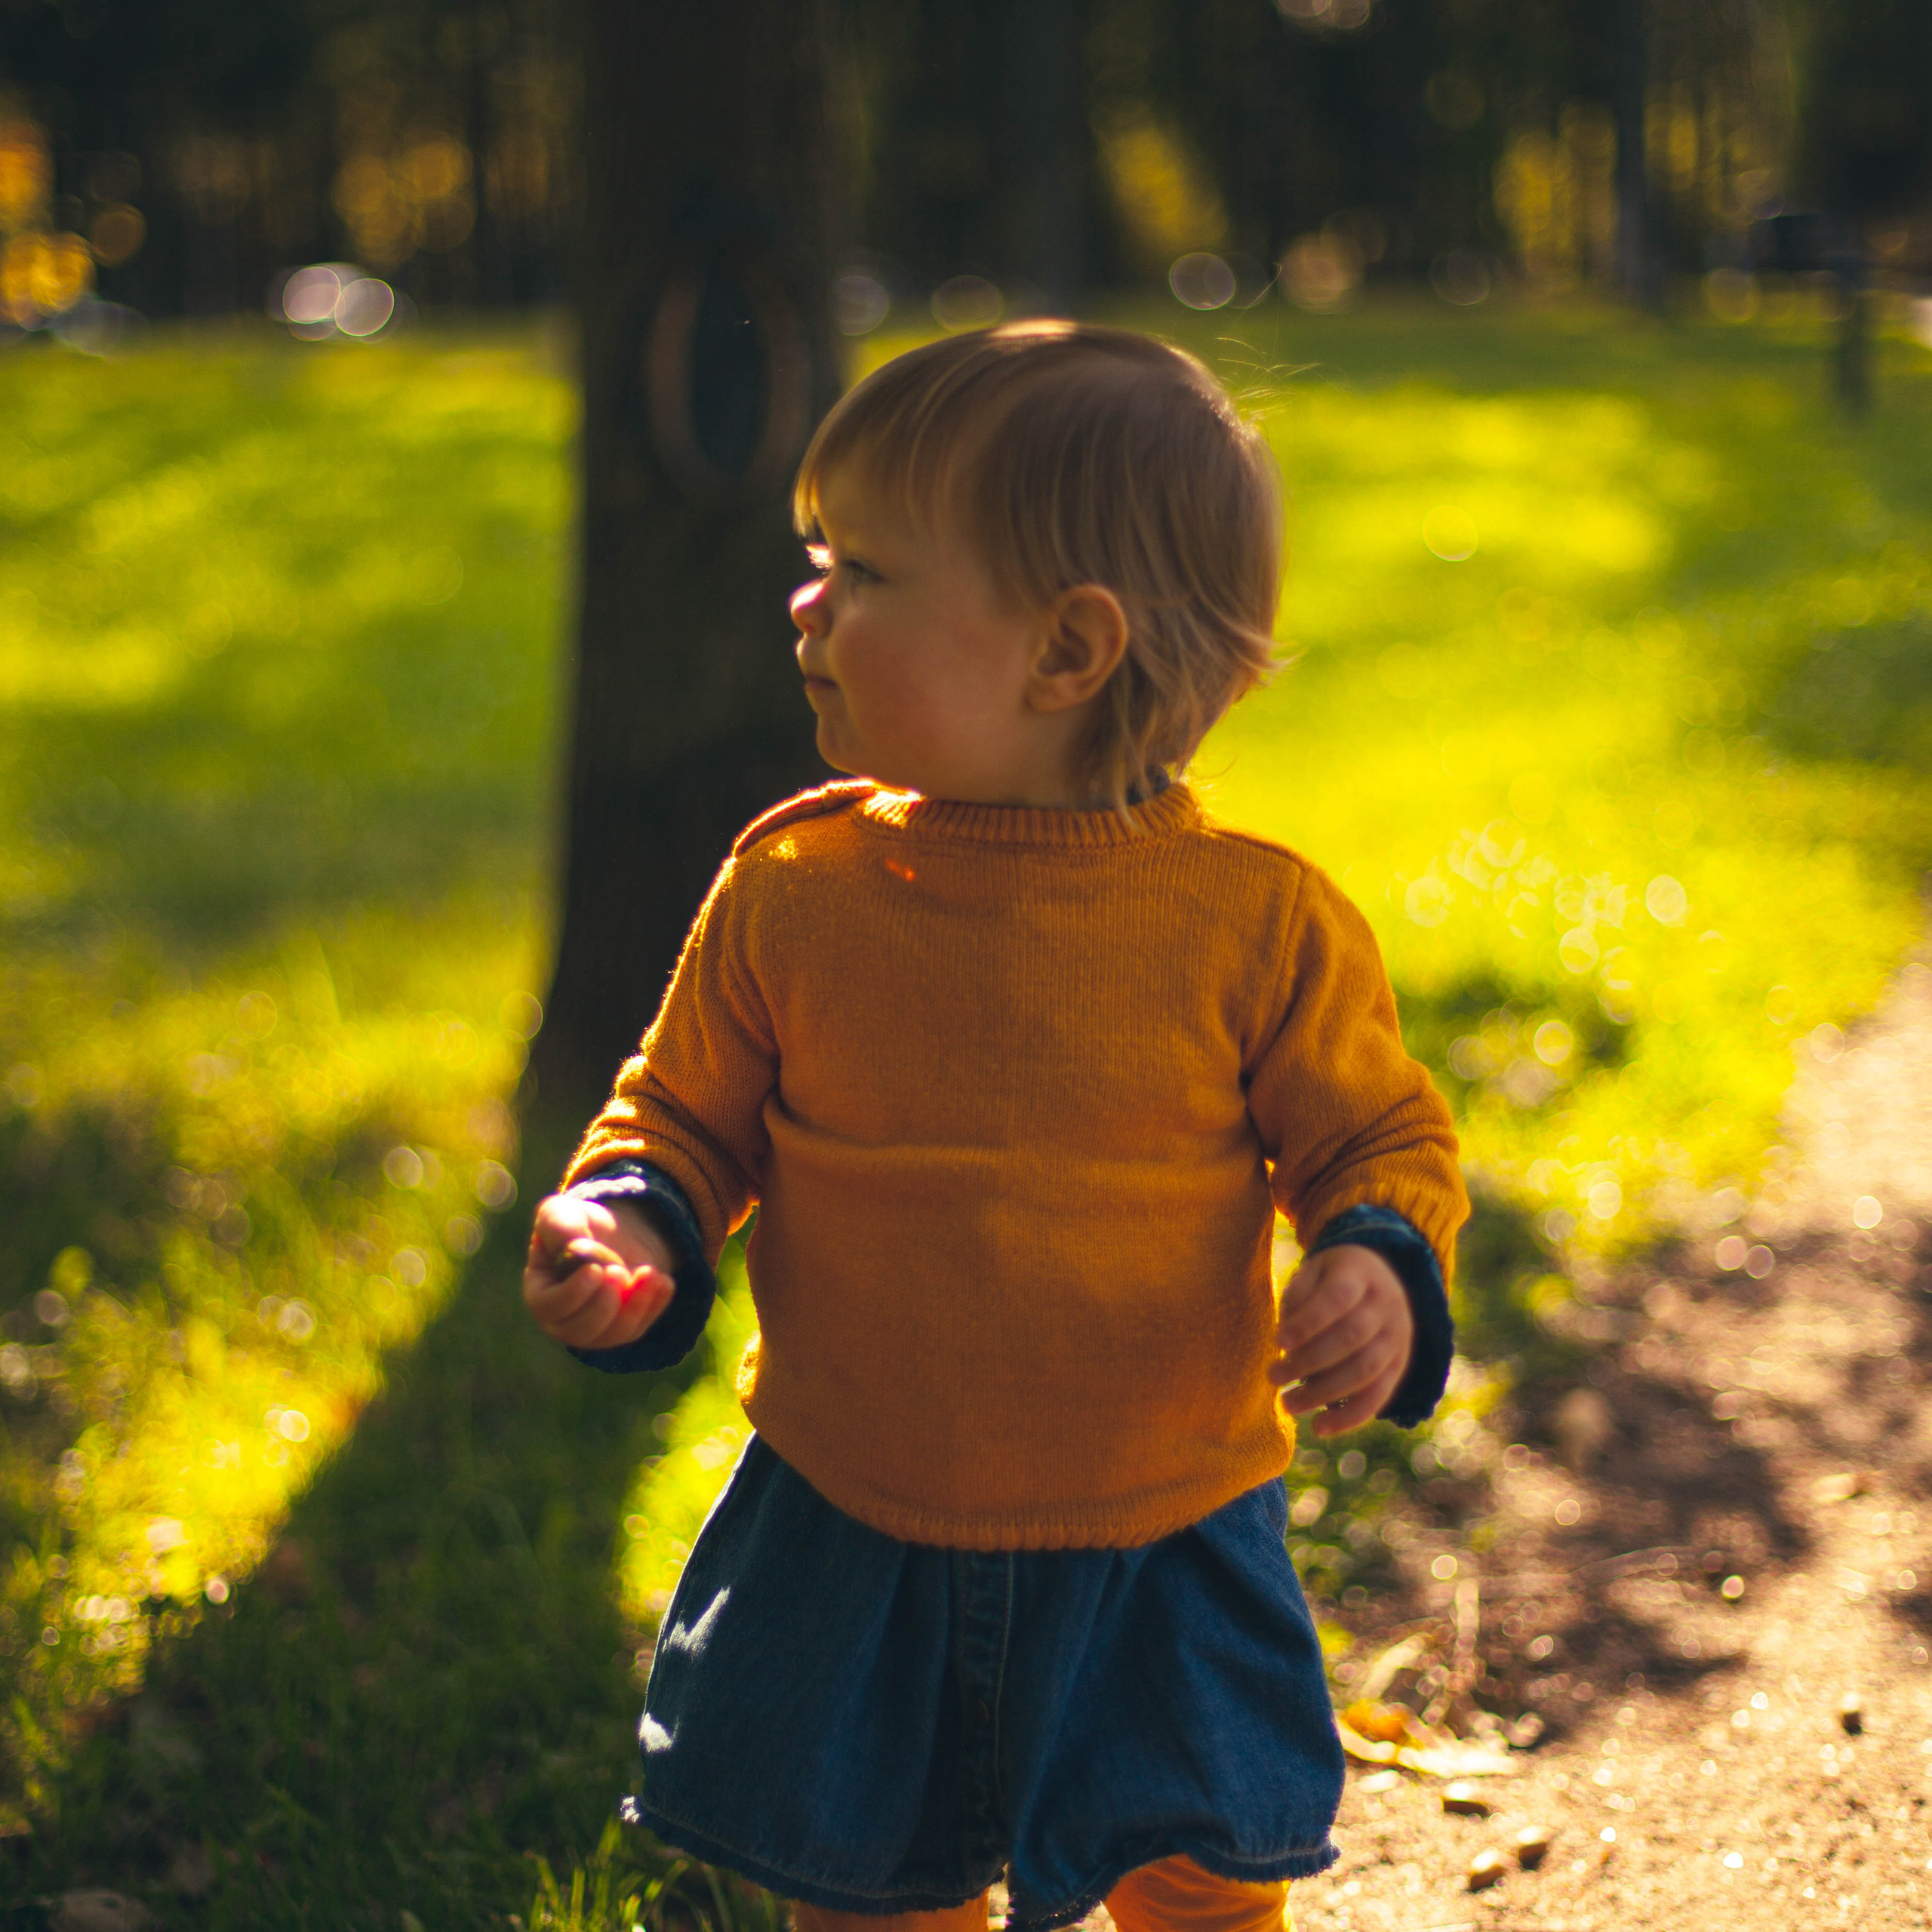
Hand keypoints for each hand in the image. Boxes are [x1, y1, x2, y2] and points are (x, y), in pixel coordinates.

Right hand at [523, 1193, 676, 1350]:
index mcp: (540, 1293)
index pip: (549, 1306)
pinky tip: (664, 1280)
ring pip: (614, 1333)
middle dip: (604, 1304)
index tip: (595, 1270)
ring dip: (635, 1305)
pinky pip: (639, 1328)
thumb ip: (558, 1226)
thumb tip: (575, 1249)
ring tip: (650, 1272)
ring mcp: (594, 1330)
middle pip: (581, 1330)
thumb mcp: (562, 1213)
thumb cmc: (580, 1225)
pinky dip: (654, 1305)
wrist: (615, 1234)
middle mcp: (562, 1320)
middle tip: (619, 1271)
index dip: (572, 1293)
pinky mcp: (622, 1330)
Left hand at [1270, 1243, 1413, 1436]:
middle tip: (1272, 1377)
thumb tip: (1288, 1346)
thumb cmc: (1329, 1279)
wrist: (1378, 1279)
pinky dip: (1349, 1416)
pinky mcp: (1400, 1365)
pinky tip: (1320, 1428)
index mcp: (1360, 1273)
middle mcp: (1387, 1304)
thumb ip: (1298, 1301)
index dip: (1309, 1321)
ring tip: (1287, 1403)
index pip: (1337, 1297)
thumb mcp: (1311, 1274)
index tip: (1278, 1342)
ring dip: (1323, 1392)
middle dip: (1308, 1361)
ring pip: (1365, 1370)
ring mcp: (1398, 1336)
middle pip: (1352, 1337)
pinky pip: (1379, 1396)